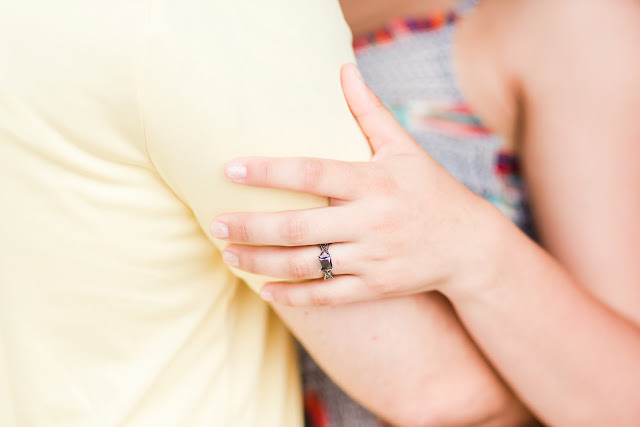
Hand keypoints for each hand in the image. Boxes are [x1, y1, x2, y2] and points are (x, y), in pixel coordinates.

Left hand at [210, 64, 498, 305]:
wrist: (468, 245)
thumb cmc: (430, 190)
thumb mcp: (404, 148)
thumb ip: (369, 112)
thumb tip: (344, 69)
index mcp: (374, 181)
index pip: (312, 173)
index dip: (269, 172)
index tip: (229, 169)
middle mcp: (371, 221)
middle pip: (299, 227)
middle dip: (251, 227)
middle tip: (214, 223)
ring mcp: (373, 258)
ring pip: (306, 265)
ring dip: (261, 262)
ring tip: (228, 254)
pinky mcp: (375, 287)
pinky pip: (327, 295)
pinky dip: (293, 295)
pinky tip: (265, 289)